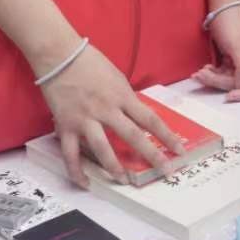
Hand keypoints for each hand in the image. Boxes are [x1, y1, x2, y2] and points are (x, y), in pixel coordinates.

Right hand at [38, 42, 183, 188]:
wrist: (59, 55)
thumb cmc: (90, 62)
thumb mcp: (117, 77)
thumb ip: (126, 98)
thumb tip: (136, 116)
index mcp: (122, 96)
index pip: (150, 120)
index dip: (167, 136)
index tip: (179, 150)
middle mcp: (107, 110)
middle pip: (133, 136)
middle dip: (152, 156)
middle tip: (165, 172)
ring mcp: (85, 120)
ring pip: (103, 149)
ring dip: (115, 167)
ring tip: (124, 181)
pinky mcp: (66, 126)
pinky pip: (71, 155)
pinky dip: (77, 172)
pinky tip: (85, 183)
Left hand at [195, 6, 239, 101]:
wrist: (219, 10)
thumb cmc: (232, 25)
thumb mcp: (238, 47)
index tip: (228, 96)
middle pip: (238, 84)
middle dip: (219, 81)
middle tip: (202, 74)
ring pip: (227, 81)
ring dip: (212, 78)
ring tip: (198, 72)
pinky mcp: (230, 63)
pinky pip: (221, 75)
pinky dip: (211, 74)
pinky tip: (203, 69)